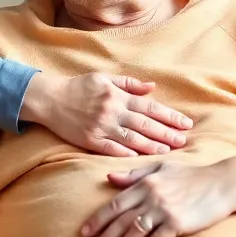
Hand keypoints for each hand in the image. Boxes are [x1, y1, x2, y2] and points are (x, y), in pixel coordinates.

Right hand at [21, 72, 192, 157]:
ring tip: (168, 151)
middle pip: (145, 124)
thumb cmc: (79, 87)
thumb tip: (152, 87)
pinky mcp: (89, 140)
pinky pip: (111, 149)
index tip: (185, 123)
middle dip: (167, 133)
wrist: (49, 98)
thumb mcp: (104, 78)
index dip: (169, 116)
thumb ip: (129, 84)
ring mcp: (101, 127)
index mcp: (118, 96)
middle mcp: (112, 111)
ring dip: (152, 146)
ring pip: (132, 139)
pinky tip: (140, 158)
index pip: (150, 107)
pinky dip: (126, 154)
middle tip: (184, 140)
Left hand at [81, 161, 235, 236]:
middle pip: (121, 220)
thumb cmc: (192, 175)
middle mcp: (152, 196)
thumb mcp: (162, 168)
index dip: (98, 219)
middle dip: (105, 236)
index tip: (85, 231)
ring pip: (135, 230)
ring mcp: (165, 210)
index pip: (115, 204)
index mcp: (145, 182)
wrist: (222, 183)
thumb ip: (135, 174)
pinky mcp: (178, 223)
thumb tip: (109, 178)